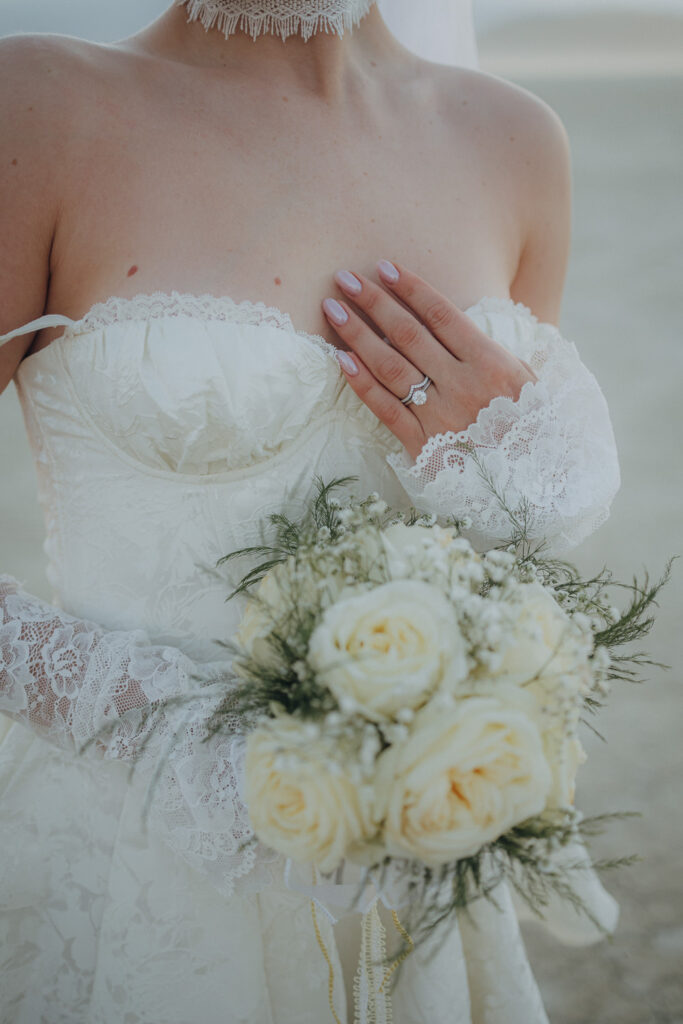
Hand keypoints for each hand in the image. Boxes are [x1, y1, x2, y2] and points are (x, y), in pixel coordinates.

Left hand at [321, 260, 535, 459]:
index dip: (410, 288)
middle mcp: (462, 385)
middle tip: (345, 278)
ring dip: (358, 334)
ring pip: (390, 366)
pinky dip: (361, 383)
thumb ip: (492, 352)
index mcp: (491, 363)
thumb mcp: (526, 383)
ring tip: (333, 309)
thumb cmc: (531, 428)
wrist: (533, 486)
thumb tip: (458, 324)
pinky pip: (385, 409)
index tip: (383, 267)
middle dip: (373, 302)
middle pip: (408, 334)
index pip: (441, 314)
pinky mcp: (423, 445)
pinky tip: (341, 359)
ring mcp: (440, 415)